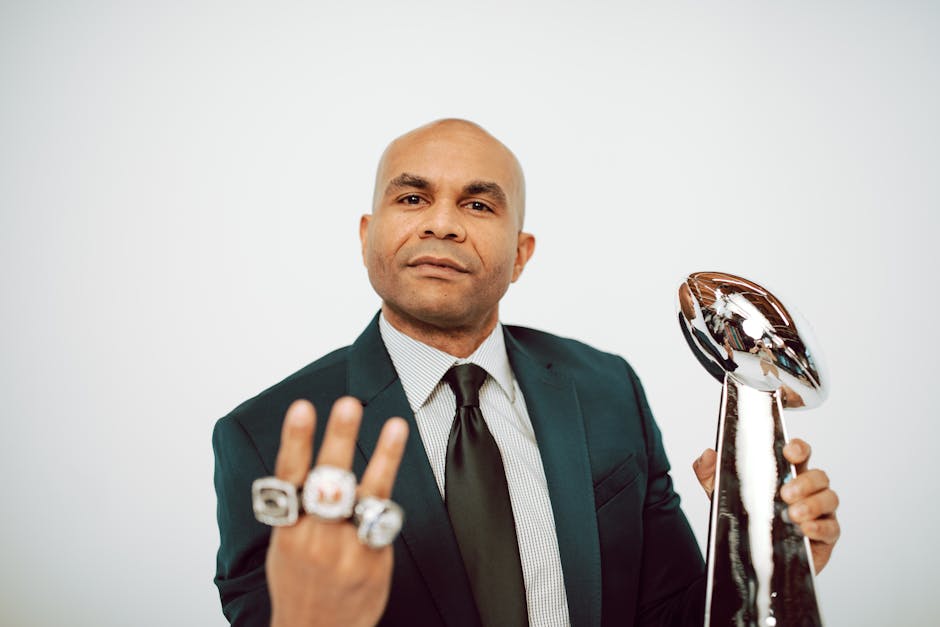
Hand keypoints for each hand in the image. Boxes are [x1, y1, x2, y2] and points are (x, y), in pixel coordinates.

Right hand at [266, 397, 408, 626]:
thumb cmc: (300, 582)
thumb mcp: (285, 544)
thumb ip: (296, 506)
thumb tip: (304, 460)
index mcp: (288, 528)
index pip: (289, 475)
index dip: (295, 440)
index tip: (302, 407)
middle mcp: (315, 535)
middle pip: (328, 479)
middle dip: (338, 438)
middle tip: (348, 404)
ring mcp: (346, 549)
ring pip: (367, 494)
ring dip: (383, 456)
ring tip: (395, 425)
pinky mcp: (373, 559)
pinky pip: (384, 519)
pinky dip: (389, 494)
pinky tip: (398, 465)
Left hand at [692, 438, 839, 573]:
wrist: (750, 558)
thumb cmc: (746, 520)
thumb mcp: (722, 495)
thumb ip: (711, 474)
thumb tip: (707, 455)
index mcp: (785, 474)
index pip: (799, 453)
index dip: (798, 448)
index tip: (788, 451)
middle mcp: (807, 490)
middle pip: (819, 476)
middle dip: (804, 482)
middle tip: (785, 493)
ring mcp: (819, 512)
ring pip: (829, 498)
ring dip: (813, 504)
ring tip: (792, 514)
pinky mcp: (825, 536)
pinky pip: (832, 528)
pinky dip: (820, 527)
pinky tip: (805, 530)